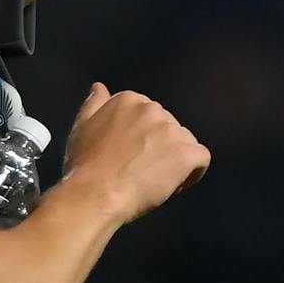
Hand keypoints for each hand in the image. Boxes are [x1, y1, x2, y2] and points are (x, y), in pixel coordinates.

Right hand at [62, 82, 210, 222]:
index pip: (149, 115)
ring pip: (185, 143)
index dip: (143, 138)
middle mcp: (153, 109)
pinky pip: (201, 158)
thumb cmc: (85, 166)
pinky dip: (193, 172)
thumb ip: (95, 104)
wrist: (96, 194)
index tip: (131, 155)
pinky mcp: (186, 153)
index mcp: (130, 100)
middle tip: (141, 170)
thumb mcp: (82, 127)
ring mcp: (171, 130)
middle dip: (160, 147)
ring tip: (155, 180)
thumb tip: (100, 88)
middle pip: (168, 128)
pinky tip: (176, 183)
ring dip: (175, 159)